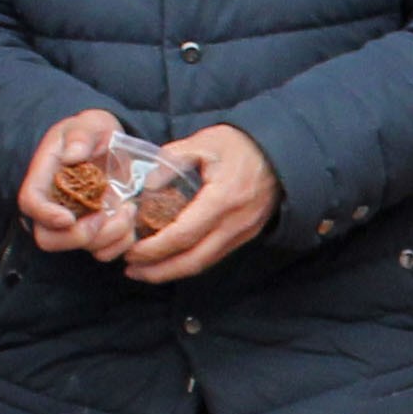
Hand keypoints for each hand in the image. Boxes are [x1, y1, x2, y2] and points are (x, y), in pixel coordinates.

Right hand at [17, 108, 128, 254]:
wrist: (111, 143)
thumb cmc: (93, 133)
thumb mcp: (89, 125)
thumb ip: (81, 136)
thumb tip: (73, 155)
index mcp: (44, 178)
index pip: (30, 202)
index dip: (45, 215)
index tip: (68, 218)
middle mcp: (55, 206)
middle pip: (49, 239)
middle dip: (79, 236)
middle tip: (104, 214)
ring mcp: (76, 222)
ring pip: (82, 247)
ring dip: (110, 235)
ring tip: (127, 208)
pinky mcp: (97, 231)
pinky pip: (105, 251)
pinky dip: (122, 242)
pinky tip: (131, 217)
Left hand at [121, 124, 280, 283]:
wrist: (281, 154)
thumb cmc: (241, 145)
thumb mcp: (204, 141)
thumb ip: (171, 159)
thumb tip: (145, 184)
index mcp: (223, 199)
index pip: (184, 234)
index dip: (155, 247)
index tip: (132, 249)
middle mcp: (234, 223)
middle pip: (193, 260)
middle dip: (159, 270)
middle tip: (131, 269)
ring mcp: (242, 233)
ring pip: (204, 263)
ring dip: (172, 272)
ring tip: (144, 271)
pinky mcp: (245, 236)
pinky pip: (213, 256)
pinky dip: (188, 263)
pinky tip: (170, 260)